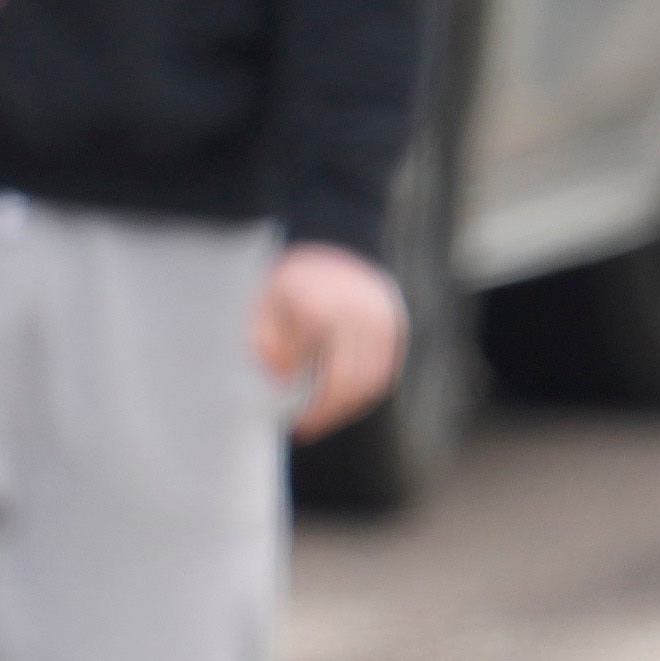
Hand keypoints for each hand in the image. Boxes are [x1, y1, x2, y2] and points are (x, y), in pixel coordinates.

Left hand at [256, 239, 408, 438]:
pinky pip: (385, 367)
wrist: (329, 233)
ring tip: (323, 417)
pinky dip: (364, 389)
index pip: (320, 375)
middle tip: (307, 428)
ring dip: (348, 405)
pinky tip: (341, 398)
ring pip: (373, 379)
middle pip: (350, 382)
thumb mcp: (264, 302)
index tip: (294, 424)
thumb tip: (283, 378)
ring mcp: (382, 318)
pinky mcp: (395, 321)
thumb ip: (268, 341)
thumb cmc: (290, 273)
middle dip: (328, 412)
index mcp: (322, 309)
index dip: (310, 405)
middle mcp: (359, 314)